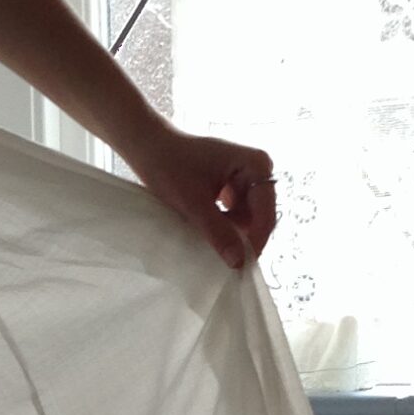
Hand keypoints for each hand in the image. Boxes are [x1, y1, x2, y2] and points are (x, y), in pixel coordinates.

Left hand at [118, 122, 277, 271]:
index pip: (265, 212)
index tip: (239, 266)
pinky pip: (236, 214)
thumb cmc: (169, 166)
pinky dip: (223, 226)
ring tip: (208, 244)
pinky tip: (205, 233)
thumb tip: (238, 263)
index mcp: (256, 165)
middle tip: (222, 261)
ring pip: (247, 219)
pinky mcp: (233, 186)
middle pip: (259, 216)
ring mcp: (246, 178)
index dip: (255, 240)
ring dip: (230, 233)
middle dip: (242, 237)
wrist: (148, 147)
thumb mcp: (193, 203)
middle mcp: (258, 169)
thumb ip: (218, 232)